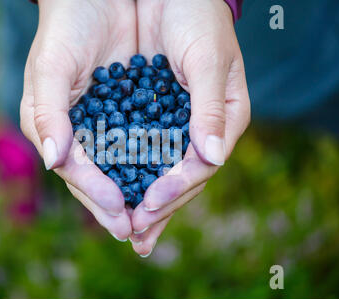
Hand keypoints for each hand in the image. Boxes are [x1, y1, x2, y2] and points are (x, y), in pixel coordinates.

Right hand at [20, 0, 136, 239]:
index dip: (95, 193)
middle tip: (138, 233)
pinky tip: (170, 183)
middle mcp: (81, 132)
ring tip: (154, 222)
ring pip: (124, 168)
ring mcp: (108, 124)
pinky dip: (157, 165)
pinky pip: (147, 144)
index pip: (76, 170)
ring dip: (138, 194)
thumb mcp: (50, 68)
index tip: (118, 214)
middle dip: (117, 207)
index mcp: (55, 128)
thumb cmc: (65, 28)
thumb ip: (48, 114)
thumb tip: (54, 162)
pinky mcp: (133, 112)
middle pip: (100, 178)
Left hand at [130, 0, 250, 255]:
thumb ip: (210, 108)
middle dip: (157, 207)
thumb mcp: (207, 58)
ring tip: (126, 228)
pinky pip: (138, 149)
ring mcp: (175, 123)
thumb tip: (212, 158)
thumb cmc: (197, 14)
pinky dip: (126, 171)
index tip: (148, 206)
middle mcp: (200, 127)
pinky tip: (114, 191)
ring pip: (158, 169)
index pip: (200, 165)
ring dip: (140, 198)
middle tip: (134, 236)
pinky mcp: (151, 114)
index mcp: (224, 118)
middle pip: (180, 176)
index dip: (175, 188)